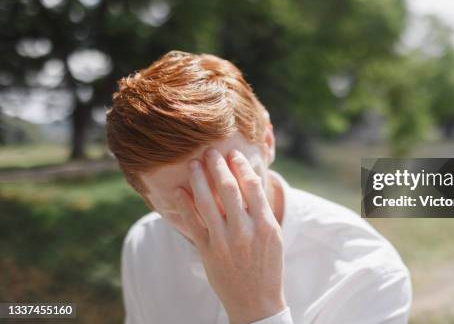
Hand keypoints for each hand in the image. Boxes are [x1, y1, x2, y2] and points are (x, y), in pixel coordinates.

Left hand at [175, 148, 286, 323]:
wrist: (255, 302)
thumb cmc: (267, 266)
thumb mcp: (273, 236)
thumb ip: (261, 210)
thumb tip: (249, 180)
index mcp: (265, 225)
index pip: (252, 186)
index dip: (240, 166)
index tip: (233, 154)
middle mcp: (245, 231)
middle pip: (229, 189)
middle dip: (218, 166)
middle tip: (209, 151)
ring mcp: (224, 242)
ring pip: (208, 203)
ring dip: (198, 180)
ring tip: (193, 164)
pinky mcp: (208, 251)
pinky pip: (193, 223)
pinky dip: (185, 204)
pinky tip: (180, 190)